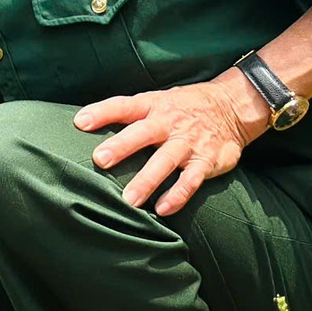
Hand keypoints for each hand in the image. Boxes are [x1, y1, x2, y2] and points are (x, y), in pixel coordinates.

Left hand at [76, 72, 270, 216]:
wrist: (232, 106)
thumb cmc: (183, 107)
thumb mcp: (158, 101)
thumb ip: (129, 114)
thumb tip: (86, 123)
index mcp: (153, 106)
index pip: (124, 106)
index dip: (102, 112)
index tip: (80, 122)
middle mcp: (169, 123)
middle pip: (142, 133)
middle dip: (121, 146)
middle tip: (99, 160)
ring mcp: (188, 142)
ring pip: (165, 161)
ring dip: (146, 181)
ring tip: (128, 201)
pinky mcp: (207, 161)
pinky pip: (191, 180)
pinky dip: (178, 194)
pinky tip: (163, 209)